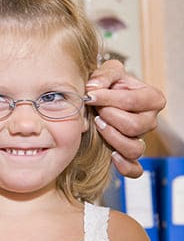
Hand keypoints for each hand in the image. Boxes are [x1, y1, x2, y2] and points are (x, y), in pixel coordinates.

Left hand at [85, 60, 165, 177]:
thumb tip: (94, 88)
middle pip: (134, 126)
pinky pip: (134, 169)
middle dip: (109, 117)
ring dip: (112, 137)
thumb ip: (104, 75)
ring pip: (134, 148)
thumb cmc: (107, 85)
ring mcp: (140, 139)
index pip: (133, 101)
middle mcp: (149, 121)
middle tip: (96, 111)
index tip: (90, 95)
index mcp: (151, 99)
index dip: (108, 98)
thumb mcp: (108, 72)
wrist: (98, 99)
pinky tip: (111, 155)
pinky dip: (125, 166)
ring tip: (99, 125)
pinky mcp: (129, 154)